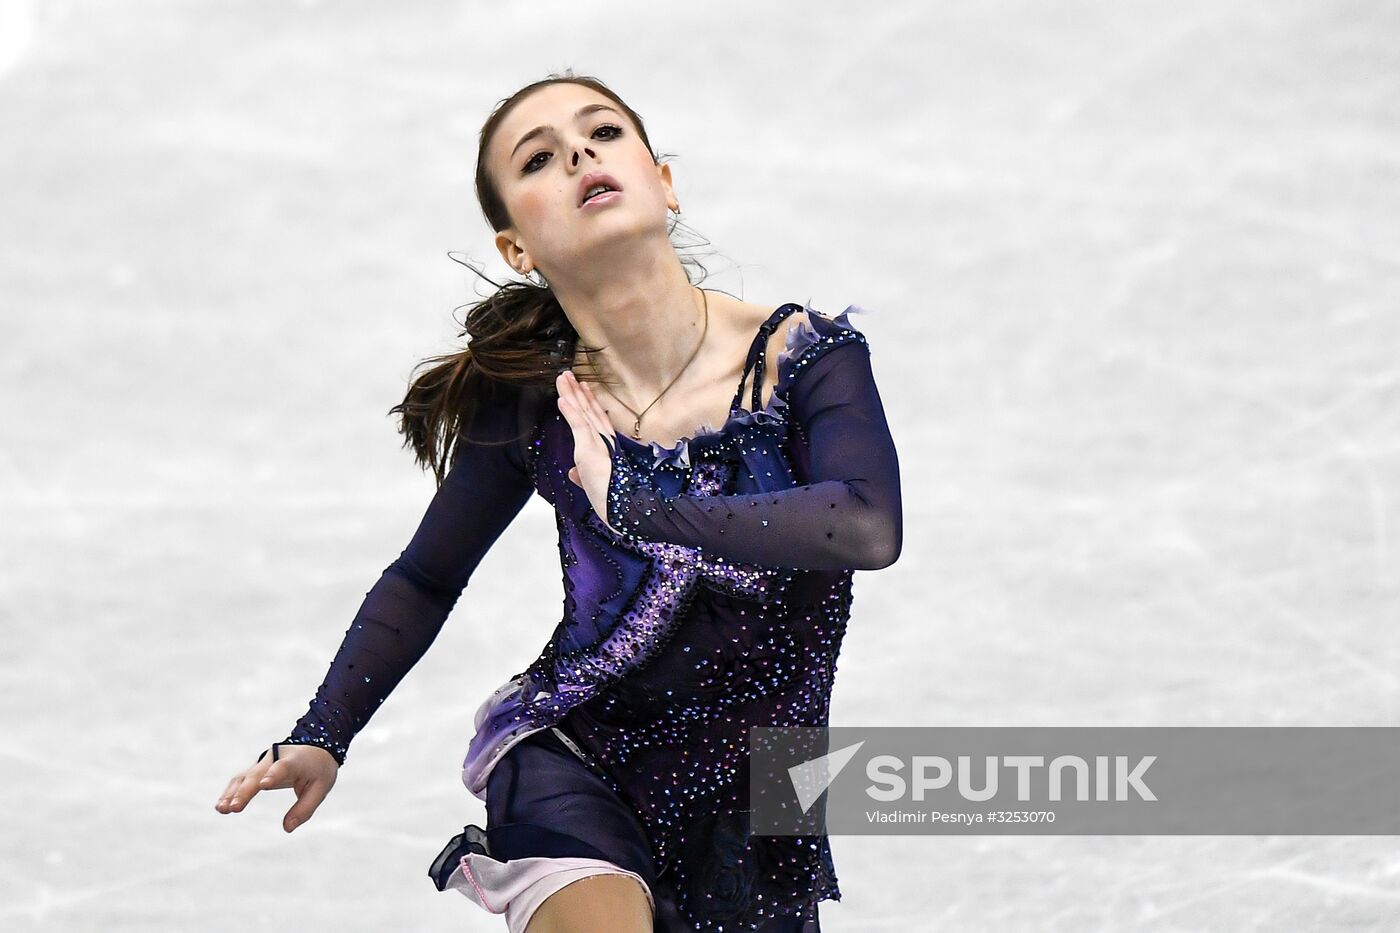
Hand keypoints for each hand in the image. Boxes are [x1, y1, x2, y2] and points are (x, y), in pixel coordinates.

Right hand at [214, 743, 338, 832]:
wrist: (315, 747)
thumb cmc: (318, 769)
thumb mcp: (321, 788)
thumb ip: (305, 808)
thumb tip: (287, 828)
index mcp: (295, 761)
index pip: (282, 767)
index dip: (273, 775)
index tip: (264, 784)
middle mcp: (275, 759)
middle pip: (257, 774)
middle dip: (245, 791)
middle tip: (235, 807)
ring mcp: (262, 763)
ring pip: (244, 776)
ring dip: (232, 793)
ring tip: (222, 809)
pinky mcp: (255, 769)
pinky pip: (240, 779)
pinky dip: (231, 792)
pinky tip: (221, 807)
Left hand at [555, 369, 620, 533]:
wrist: (623, 509)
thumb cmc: (612, 500)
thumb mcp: (592, 484)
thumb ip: (583, 476)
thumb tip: (572, 473)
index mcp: (607, 448)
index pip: (596, 420)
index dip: (589, 403)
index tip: (583, 387)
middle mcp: (604, 441)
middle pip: (589, 411)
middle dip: (578, 392)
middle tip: (568, 374)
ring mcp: (598, 443)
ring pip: (582, 413)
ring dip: (571, 394)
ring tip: (562, 377)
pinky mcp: (590, 449)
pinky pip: (578, 425)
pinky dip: (570, 411)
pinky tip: (562, 398)